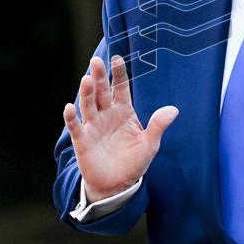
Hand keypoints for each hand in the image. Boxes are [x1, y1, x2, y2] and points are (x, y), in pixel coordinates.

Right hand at [63, 55, 178, 201]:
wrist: (118, 185)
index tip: (117, 58)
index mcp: (123, 111)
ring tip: (86, 80)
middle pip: (102, 92)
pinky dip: (71, 118)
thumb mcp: (150, 143)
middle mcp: (106, 115)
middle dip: (100, 77)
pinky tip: (70, 108)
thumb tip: (174, 109)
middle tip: (96, 61)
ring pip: (88, 105)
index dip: (119, 74)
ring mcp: (93, 126)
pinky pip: (76, 127)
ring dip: (86, 93)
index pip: (121, 88)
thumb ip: (158, 125)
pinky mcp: (83, 141)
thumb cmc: (134, 162)